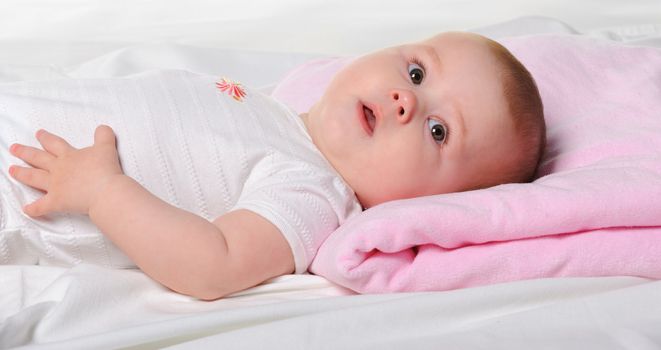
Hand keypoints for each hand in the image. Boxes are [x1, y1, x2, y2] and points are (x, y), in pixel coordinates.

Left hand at [8, 125, 123, 216]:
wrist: (104, 191)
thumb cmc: (106, 170)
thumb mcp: (107, 148)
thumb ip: (104, 136)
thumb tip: (102, 128)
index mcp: (69, 156)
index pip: (54, 144)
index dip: (46, 138)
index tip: (38, 134)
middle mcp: (58, 169)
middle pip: (38, 158)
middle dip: (25, 152)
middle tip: (14, 148)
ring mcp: (55, 185)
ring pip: (33, 178)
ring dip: (22, 174)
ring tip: (11, 170)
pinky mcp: (57, 202)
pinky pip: (41, 206)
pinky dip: (33, 209)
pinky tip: (26, 209)